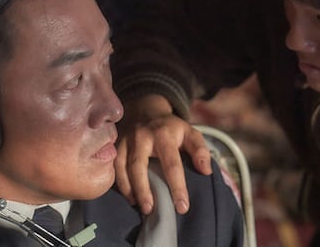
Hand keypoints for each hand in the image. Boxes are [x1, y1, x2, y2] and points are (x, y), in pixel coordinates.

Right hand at [115, 94, 211, 214]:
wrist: (145, 109)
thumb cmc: (170, 127)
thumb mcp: (190, 132)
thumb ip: (200, 150)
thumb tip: (206, 171)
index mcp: (163, 134)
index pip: (171, 164)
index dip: (177, 186)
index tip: (182, 206)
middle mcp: (142, 137)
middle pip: (139, 166)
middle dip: (144, 190)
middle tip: (151, 210)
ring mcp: (126, 141)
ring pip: (122, 168)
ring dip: (130, 189)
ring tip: (141, 207)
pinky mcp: (115, 145)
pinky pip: (113, 167)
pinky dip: (119, 183)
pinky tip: (129, 197)